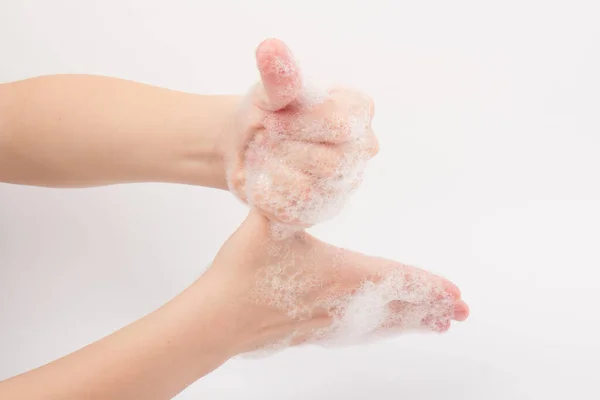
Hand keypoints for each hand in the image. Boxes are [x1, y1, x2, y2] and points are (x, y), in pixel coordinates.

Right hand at [196, 211, 468, 354]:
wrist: (216, 319)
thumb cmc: (242, 273)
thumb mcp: (266, 224)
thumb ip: (286, 192)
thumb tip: (290, 158)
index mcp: (339, 274)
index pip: (396, 280)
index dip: (429, 286)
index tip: (456, 294)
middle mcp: (339, 303)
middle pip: (396, 308)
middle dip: (431, 308)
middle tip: (459, 314)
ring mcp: (326, 323)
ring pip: (378, 324)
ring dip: (409, 322)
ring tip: (434, 325)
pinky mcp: (310, 334)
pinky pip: (355, 332)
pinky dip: (378, 329)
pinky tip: (379, 330)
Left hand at [221, 39, 378, 225]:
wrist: (248, 146)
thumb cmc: (267, 112)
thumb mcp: (270, 91)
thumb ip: (278, 77)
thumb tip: (271, 49)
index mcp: (358, 111)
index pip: (338, 123)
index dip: (298, 125)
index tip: (270, 120)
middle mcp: (362, 148)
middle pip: (329, 162)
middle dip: (285, 151)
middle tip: (265, 140)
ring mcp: (347, 181)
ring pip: (312, 189)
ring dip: (275, 172)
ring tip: (263, 157)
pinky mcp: (326, 208)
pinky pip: (297, 211)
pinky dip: (271, 194)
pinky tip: (263, 178)